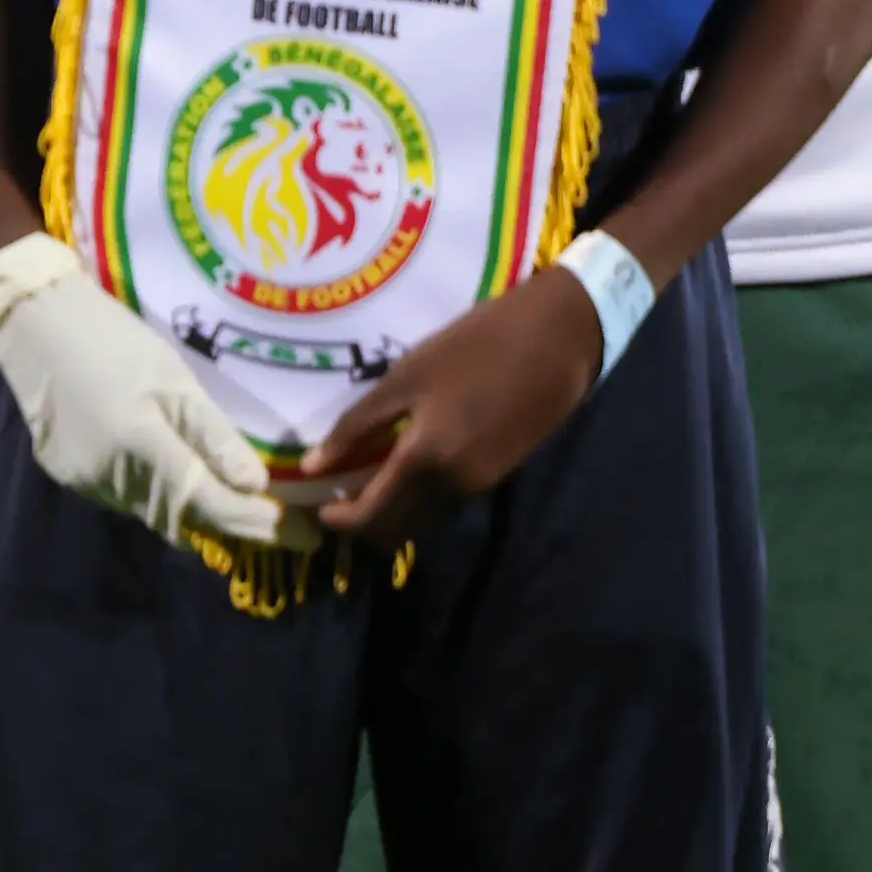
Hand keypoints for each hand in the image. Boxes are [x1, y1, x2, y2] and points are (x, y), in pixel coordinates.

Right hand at [0, 234, 286, 552]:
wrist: (31, 322)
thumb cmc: (111, 338)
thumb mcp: (172, 378)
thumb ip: (212, 436)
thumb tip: (256, 486)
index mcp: (144, 449)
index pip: (215, 506)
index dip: (263, 526)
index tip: (307, 538)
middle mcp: (114, 480)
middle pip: (186, 520)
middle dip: (233, 523)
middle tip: (278, 518)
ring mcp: (86, 482)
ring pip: (155, 513)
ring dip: (194, 509)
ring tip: (230, 495)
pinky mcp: (68, 476)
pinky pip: (126, 498)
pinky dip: (156, 492)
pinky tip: (169, 469)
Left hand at [287, 266, 608, 553]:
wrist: (557, 342)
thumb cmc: (474, 346)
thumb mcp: (406, 377)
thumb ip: (357, 425)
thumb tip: (313, 465)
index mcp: (426, 461)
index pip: (373, 517)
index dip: (341, 519)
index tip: (317, 507)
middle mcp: (453, 487)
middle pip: (398, 530)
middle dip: (363, 524)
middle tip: (335, 497)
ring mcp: (479, 485)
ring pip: (423, 519)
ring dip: (391, 512)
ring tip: (363, 479)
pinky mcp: (498, 474)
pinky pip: (445, 502)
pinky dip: (418, 497)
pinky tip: (404, 466)